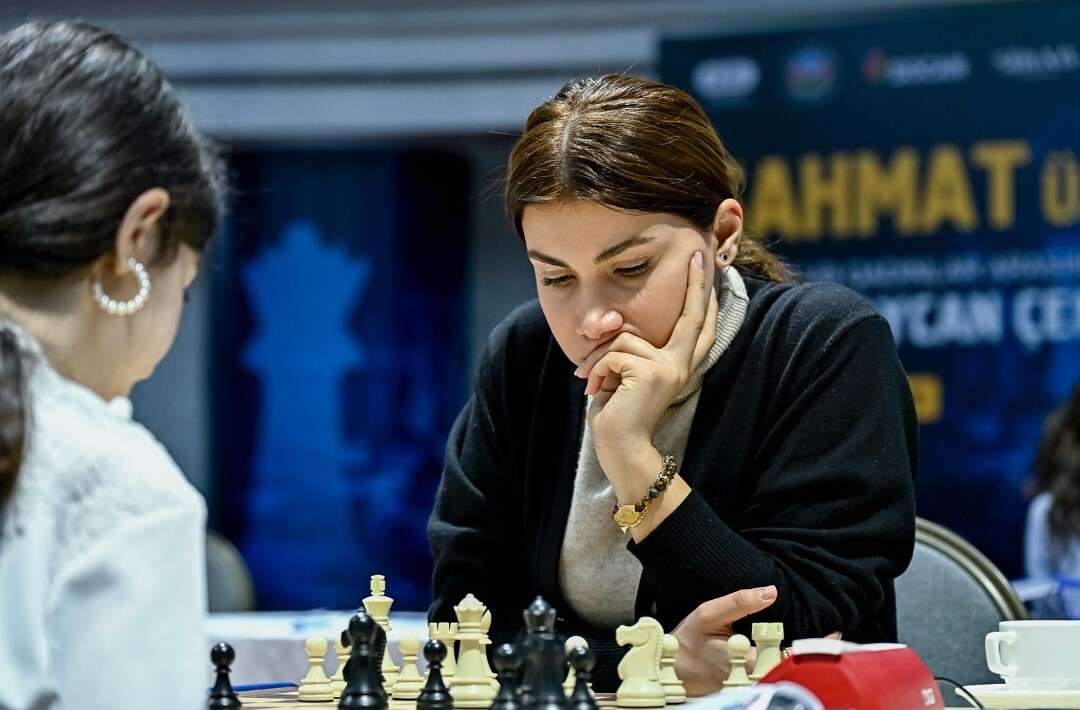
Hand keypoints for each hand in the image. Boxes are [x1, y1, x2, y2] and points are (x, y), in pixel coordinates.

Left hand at [578, 251, 718, 463]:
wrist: (622, 449)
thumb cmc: (618, 415)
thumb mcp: (624, 375)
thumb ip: (628, 351)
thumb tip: (614, 326)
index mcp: (677, 366)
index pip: (697, 328)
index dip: (704, 300)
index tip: (709, 272)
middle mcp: (679, 365)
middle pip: (692, 316)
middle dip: (695, 283)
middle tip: (698, 254)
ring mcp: (668, 368)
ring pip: (624, 339)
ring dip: (600, 361)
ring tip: (596, 385)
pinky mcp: (650, 373)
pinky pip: (612, 355)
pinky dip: (597, 372)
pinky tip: (598, 391)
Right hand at [671, 586, 776, 696]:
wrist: (672, 664)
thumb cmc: (688, 639)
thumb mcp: (709, 613)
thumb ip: (740, 602)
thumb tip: (769, 592)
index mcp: (745, 662)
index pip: (781, 654)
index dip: (778, 641)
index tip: (768, 634)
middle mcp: (747, 680)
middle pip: (777, 664)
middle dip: (771, 650)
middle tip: (756, 640)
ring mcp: (743, 688)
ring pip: (768, 672)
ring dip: (764, 659)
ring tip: (747, 648)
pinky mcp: (739, 691)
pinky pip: (757, 678)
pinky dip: (755, 667)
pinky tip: (742, 658)